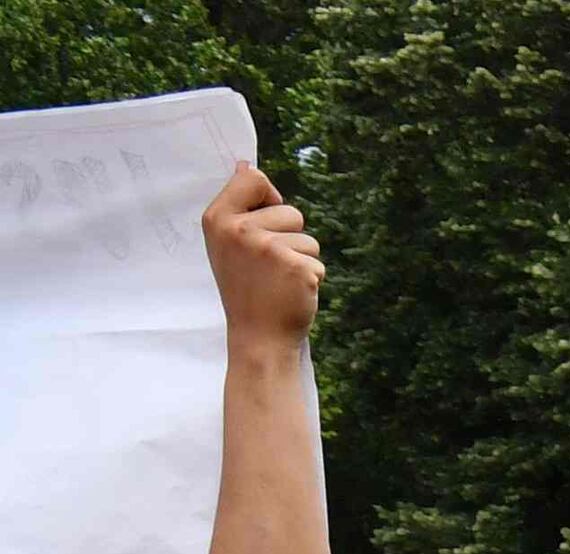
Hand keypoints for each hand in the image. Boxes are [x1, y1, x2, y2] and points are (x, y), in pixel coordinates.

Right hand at [201, 165, 320, 348]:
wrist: (257, 338)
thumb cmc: (246, 290)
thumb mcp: (229, 244)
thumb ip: (239, 206)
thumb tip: (245, 165)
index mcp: (217, 219)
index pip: (253, 178)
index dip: (268, 196)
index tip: (264, 221)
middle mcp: (239, 229)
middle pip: (290, 210)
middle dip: (289, 237)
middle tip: (269, 267)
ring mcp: (267, 248)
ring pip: (308, 238)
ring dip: (302, 260)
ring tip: (279, 281)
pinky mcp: (295, 266)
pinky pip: (318, 262)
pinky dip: (312, 279)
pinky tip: (291, 293)